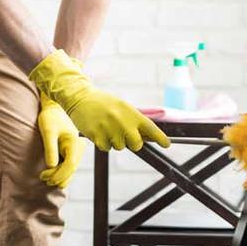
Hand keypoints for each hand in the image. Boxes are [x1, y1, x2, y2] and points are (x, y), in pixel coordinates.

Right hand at [29, 49, 169, 152]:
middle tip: (123, 134)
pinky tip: (99, 131)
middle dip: (132, 143)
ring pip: (119, 147)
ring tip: (106, 128)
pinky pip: (106, 148)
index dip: (160, 138)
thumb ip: (133, 120)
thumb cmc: (102, 103)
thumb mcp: (121, 106)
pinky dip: (103, 143)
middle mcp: (122, 121)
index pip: (150, 128)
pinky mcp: (97, 136)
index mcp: (131, 112)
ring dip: (114, 141)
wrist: (79, 97)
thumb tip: (146, 136)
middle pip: (136, 144)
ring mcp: (110, 129)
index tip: (166, 144)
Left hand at [37, 92, 85, 187]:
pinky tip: (50, 174)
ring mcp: (76, 152)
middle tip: (42, 177)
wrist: (54, 109)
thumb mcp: (48, 131)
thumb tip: (52, 166)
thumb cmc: (50, 117)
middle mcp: (78, 149)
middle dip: (57, 177)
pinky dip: (60, 173)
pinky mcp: (71, 153)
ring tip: (44, 177)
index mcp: (75, 143)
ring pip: (70, 171)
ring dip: (59, 177)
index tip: (46, 177)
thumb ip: (50, 148)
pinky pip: (68, 167)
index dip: (59, 174)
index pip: (71, 164)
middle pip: (71, 170)